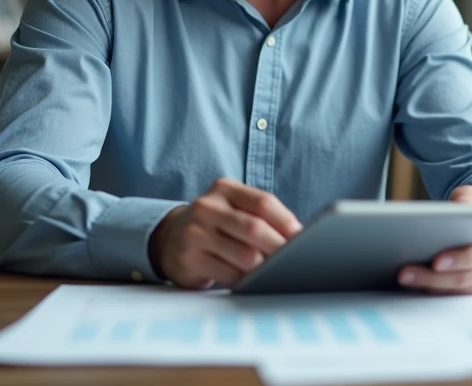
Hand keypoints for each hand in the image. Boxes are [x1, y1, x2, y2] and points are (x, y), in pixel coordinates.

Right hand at [148, 178, 302, 288]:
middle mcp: (207, 207)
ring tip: (276, 271)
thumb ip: (261, 215)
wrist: (170, 238)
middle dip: (279, 247)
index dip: (286, 221)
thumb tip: (297, 236)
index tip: (302, 237)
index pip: (262, 202)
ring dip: (265, 267)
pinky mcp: (189, 259)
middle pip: (254, 228)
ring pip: (244, 256)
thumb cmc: (216, 224)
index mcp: (224, 189)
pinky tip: (252, 280)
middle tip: (295, 259)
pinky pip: (229, 275)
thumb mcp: (233, 208)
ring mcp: (195, 233)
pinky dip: (247, 281)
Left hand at [397, 185, 471, 294]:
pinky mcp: (471, 292)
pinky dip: (428, 290)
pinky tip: (410, 283)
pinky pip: (448, 296)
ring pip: (452, 290)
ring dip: (425, 285)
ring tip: (402, 277)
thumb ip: (467, 198)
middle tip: (404, 272)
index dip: (457, 260)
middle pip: (460, 278)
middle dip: (431, 276)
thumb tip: (458, 205)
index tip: (435, 261)